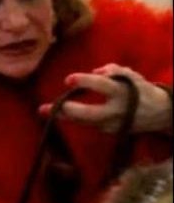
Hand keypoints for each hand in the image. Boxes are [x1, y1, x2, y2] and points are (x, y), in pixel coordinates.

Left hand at [39, 64, 172, 134]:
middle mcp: (117, 111)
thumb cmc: (139, 89)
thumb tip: (95, 71)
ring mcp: (113, 125)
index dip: (85, 82)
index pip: (102, 86)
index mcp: (122, 92)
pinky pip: (89, 123)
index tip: (68, 80)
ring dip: (63, 117)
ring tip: (43, 111)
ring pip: (85, 122)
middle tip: (48, 108)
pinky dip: (76, 118)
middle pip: (90, 114)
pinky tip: (63, 113)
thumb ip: (112, 70)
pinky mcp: (110, 132)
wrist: (159, 113)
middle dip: (69, 111)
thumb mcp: (130, 76)